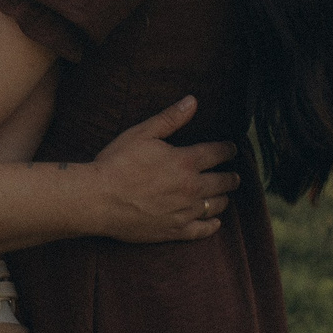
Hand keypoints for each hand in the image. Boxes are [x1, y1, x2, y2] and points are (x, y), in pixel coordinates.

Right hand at [85, 96, 238, 242]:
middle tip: (235, 176)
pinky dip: (212, 226)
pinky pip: (202, 230)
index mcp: (185, 161)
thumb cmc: (117, 163)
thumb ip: (170, 118)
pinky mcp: (175, 230)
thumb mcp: (142, 133)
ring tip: (224, 196)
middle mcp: (191, 187)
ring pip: (216, 205)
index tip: (232, 149)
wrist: (98, 199)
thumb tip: (192, 101)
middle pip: (222, 182)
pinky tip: (215, 222)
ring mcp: (185, 211)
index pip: (217, 153)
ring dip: (223, 199)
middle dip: (231, 177)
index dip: (228, 150)